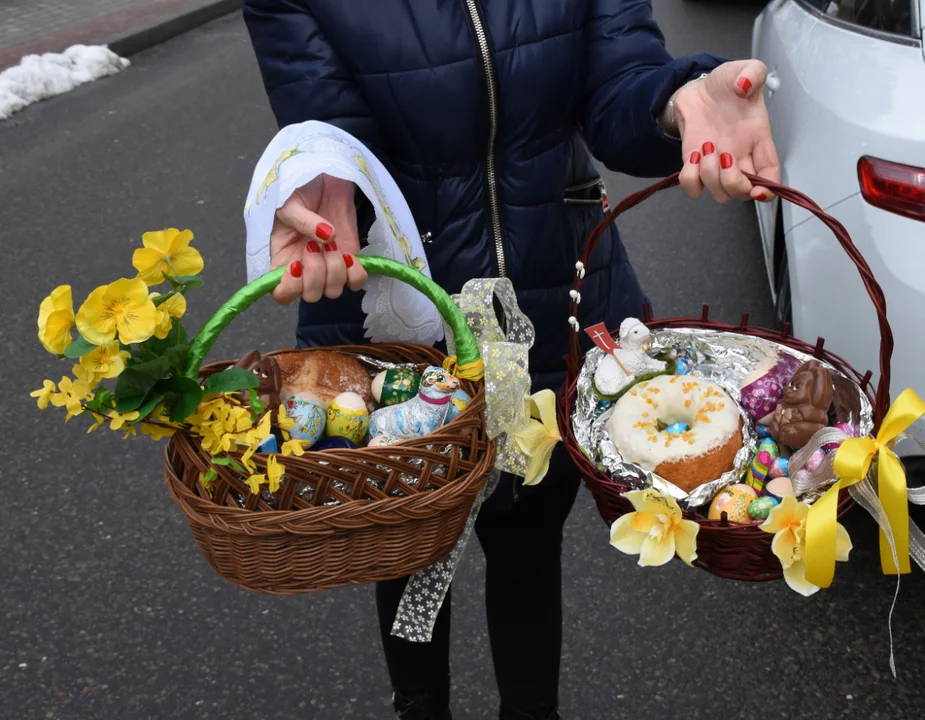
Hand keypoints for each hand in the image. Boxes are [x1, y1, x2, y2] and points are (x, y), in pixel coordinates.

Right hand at [270, 174, 367, 303]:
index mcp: (282, 259)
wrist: (325, 178)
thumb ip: (302, 221)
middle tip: (315, 246)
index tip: (296, 266)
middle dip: (316, 274)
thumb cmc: (299, 190)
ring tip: (331, 243)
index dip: (289, 288)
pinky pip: (356, 281)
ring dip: (335, 270)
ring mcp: (328, 267)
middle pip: (310, 295)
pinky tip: (350, 256)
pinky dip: (356, 274)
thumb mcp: (290, 202)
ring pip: (333, 291)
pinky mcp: (350, 261)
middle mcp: (304, 269)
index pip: (281, 293)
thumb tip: (326, 236)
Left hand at [672, 60, 779, 202]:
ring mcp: (716, 163)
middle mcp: (739, 157)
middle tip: (725, 157)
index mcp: (759, 139)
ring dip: (711, 176)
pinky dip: (691, 178)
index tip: (760, 189)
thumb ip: (753, 72)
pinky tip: (693, 155)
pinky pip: (692, 187)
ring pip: (719, 193)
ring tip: (707, 147)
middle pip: (743, 192)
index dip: (768, 189)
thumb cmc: (725, 84)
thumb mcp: (745, 70)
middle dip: (735, 184)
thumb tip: (745, 85)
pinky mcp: (694, 164)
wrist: (699, 88)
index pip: (770, 174)